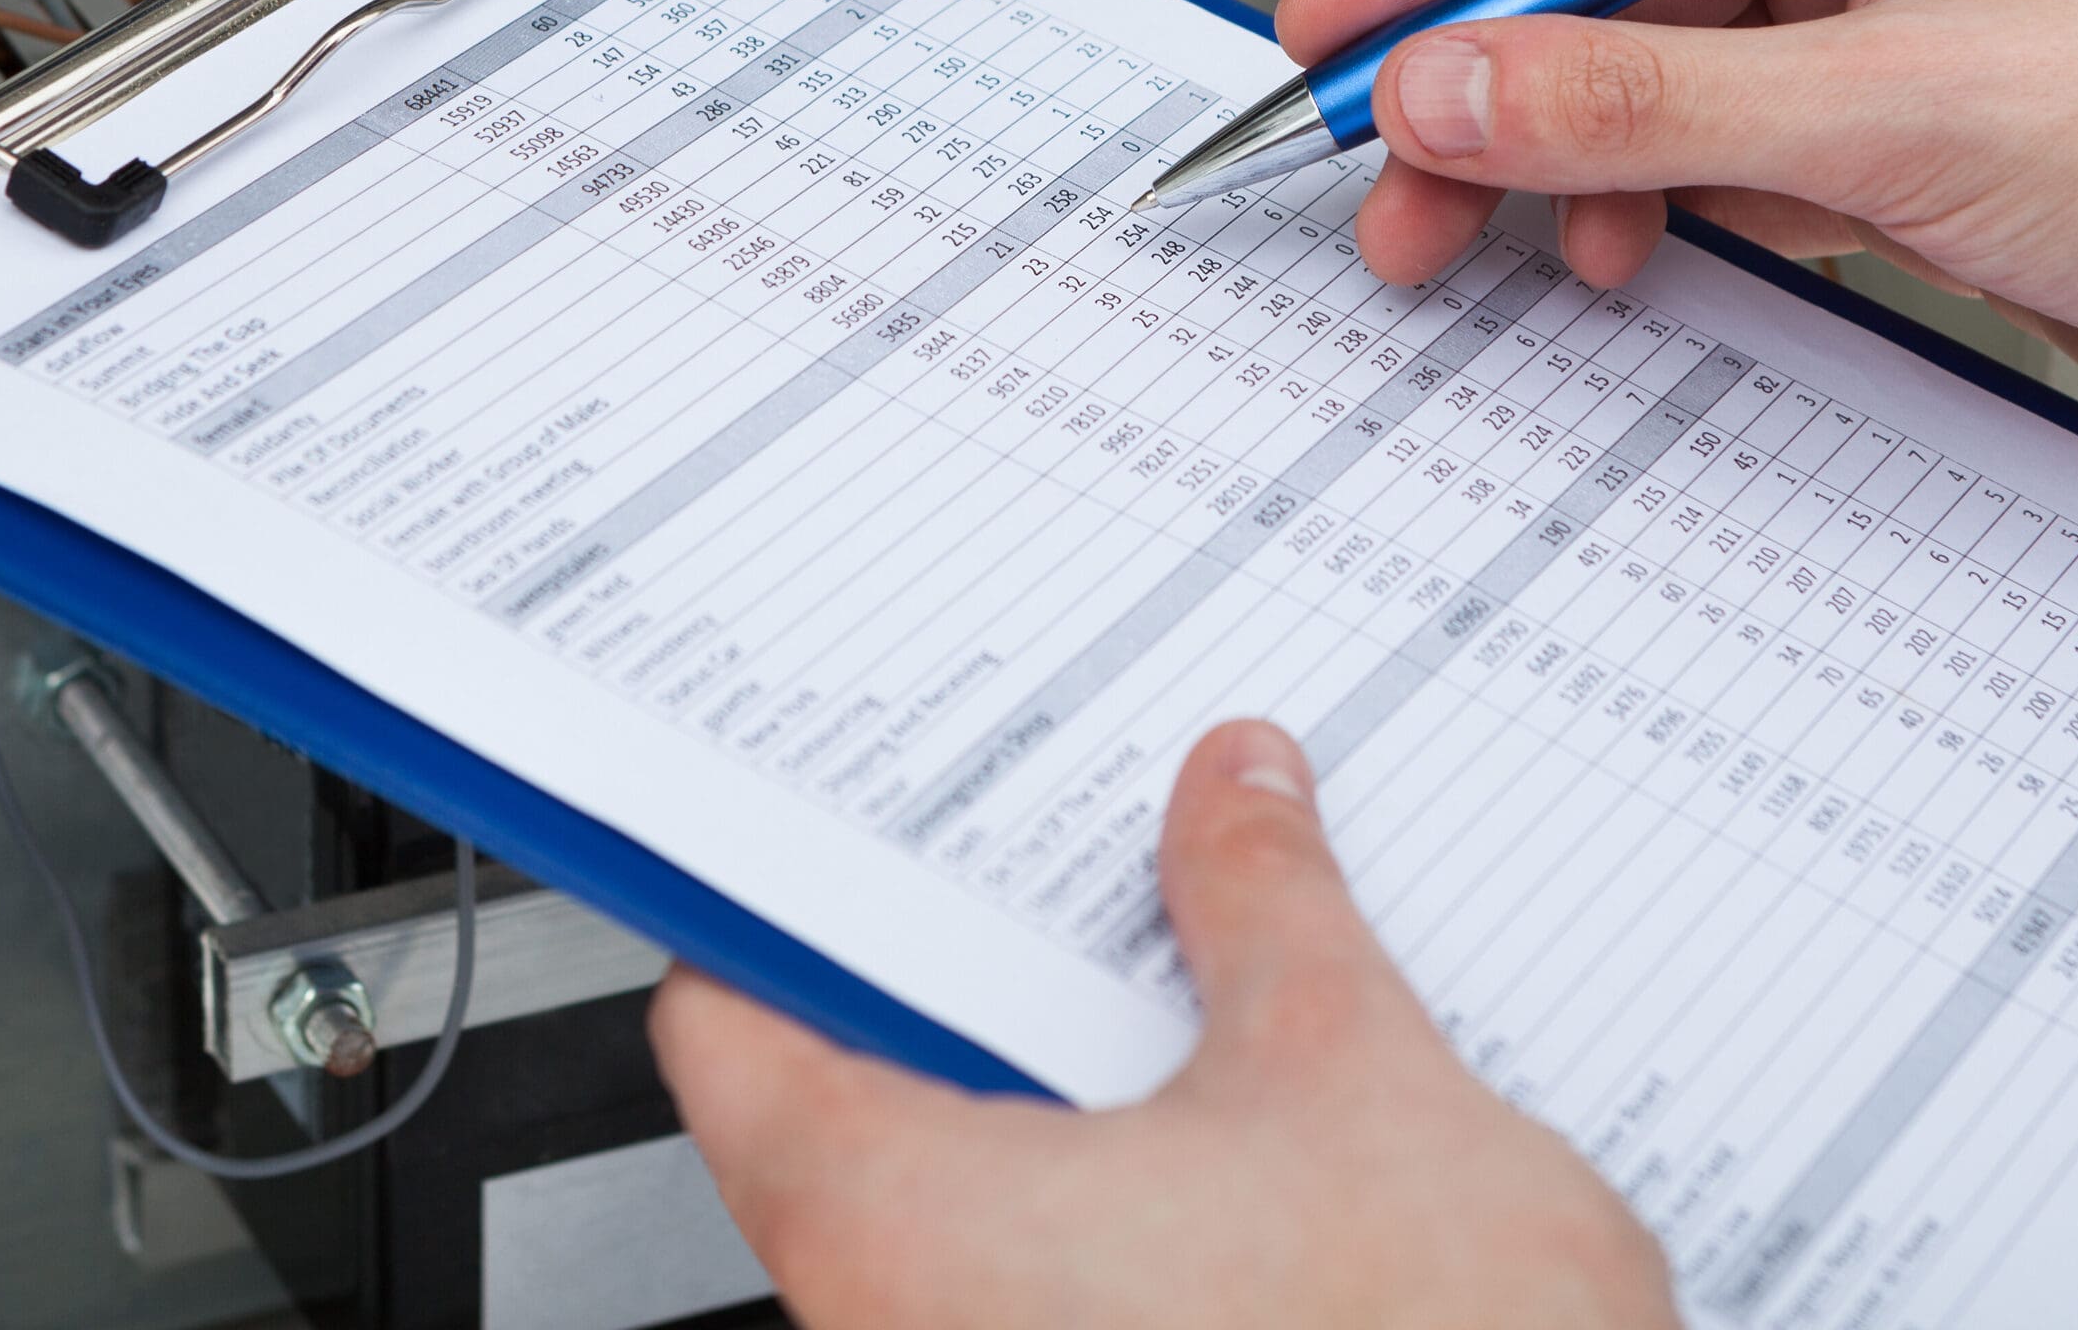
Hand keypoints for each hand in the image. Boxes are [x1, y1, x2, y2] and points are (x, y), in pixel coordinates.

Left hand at [651, 720, 1674, 1329]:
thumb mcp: (1347, 1073)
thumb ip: (1265, 909)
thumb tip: (1237, 797)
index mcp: (900, 1220)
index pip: (730, 1025)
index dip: (784, 904)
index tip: (850, 837)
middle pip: (856, 1101)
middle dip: (981, 982)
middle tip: (1063, 875)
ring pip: (960, 1206)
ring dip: (1064, 1101)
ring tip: (1176, 990)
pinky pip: (1036, 1298)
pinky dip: (1109, 1215)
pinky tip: (1229, 1153)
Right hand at [1276, 0, 2077, 453]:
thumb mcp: (1895, 106)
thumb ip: (1646, 98)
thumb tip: (1451, 81)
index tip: (1332, 26)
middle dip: (1485, 82)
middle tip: (1376, 169)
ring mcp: (1875, 20)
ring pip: (1646, 75)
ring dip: (1553, 162)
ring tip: (1473, 243)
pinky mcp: (1891, 133)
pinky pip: (1711, 155)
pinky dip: (1646, 208)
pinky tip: (1615, 254)